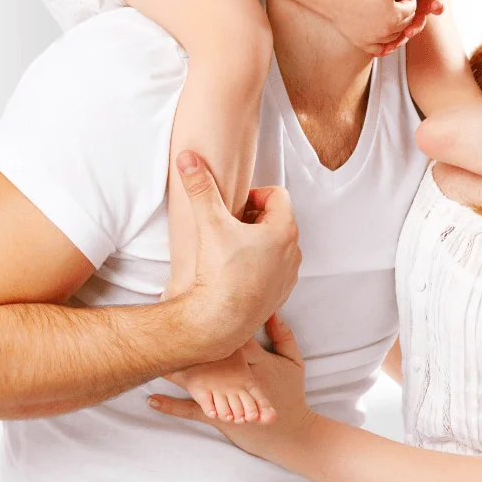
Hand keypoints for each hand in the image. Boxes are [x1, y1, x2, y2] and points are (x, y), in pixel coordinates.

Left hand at [151, 313, 313, 462]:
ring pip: (197, 382)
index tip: (199, 308)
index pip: (234, 339)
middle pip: (211, 357)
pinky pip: (191, 409)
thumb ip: (284, 335)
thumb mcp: (294, 361)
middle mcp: (238, 379)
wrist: (289, 431)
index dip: (218, 324)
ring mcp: (226, 398)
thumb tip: (272, 311)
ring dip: (175, 372)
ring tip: (152, 360)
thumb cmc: (292, 393)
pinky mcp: (218, 416)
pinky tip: (153, 399)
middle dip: (190, 343)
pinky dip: (171, 406)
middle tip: (168, 329)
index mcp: (257, 363)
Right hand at [174, 151, 301, 362]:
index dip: (254, 195)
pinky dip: (257, 264)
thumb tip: (188, 158)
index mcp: (284, 229)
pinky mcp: (279, 294)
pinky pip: (273, 268)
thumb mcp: (209, 223)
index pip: (277, 195)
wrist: (218, 323)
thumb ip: (200, 188)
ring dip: (256, 241)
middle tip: (228, 225)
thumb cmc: (219, 274)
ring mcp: (288, 275)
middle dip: (253, 217)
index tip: (233, 207)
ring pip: (276, 244)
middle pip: (277, 219)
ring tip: (229, 248)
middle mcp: (293, 251)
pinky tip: (234, 271)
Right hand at [323, 0, 427, 55]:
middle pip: (406, 23)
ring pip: (395, 37)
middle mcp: (388, 31)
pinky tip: (385, 39)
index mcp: (396, 16)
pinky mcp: (362, 43)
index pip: (412, 8)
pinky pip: (379, 49)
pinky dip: (385, 46)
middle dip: (407, 10)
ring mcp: (375, 39)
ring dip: (399, 27)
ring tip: (395, 15)